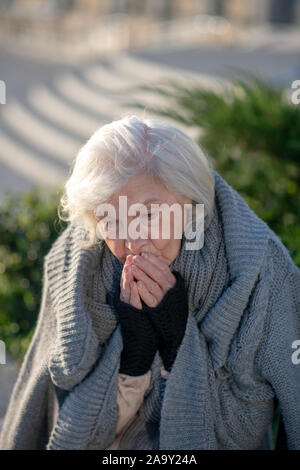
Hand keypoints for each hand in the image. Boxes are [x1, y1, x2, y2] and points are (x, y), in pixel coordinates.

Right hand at [113, 255, 159, 375]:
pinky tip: (135, 284)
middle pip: (125, 284)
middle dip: (127, 270)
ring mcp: (129, 311)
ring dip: (128, 278)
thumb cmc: (141, 325)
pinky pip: (133, 303)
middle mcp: (126, 304)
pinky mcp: (133, 317)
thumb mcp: (139, 307)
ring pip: (127, 291)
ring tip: (130, 266)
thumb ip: (137, 294)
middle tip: (129, 258)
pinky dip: (133, 293)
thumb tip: (139, 280)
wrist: (139, 345)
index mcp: (129, 300)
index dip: (129, 269)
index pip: (127, 281)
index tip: (132, 257)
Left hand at [126, 252, 176, 307]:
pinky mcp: (156, 307)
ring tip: (132, 268)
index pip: (163, 268)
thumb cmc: (161, 292)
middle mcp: (168, 288)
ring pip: (153, 285)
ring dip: (142, 275)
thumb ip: (156, 270)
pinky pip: (150, 299)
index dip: (153, 260)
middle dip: (145, 265)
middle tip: (135, 258)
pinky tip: (136, 283)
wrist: (166, 314)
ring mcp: (163, 298)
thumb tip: (144, 255)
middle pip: (158, 275)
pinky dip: (143, 291)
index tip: (143, 254)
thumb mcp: (163, 281)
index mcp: (171, 280)